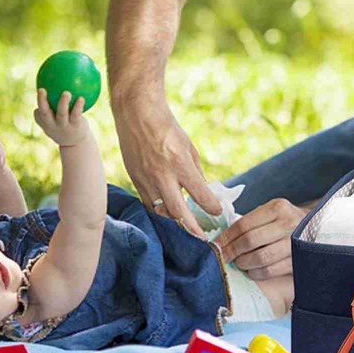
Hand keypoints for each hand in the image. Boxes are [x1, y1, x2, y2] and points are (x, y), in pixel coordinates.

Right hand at [34, 89, 89, 146]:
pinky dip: (78, 106)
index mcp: (46, 123)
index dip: (38, 104)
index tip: (40, 91)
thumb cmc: (65, 126)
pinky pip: (76, 115)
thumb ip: (53, 105)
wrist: (76, 143)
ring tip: (66, 93)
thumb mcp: (57, 119)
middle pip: (45, 114)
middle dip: (42, 102)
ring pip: (61, 114)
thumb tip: (55, 84)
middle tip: (42, 89)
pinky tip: (81, 98)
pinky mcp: (75, 126)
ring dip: (63, 103)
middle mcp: (53, 125)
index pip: (38, 115)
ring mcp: (64, 126)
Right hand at [113, 100, 220, 237]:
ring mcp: (145, 179)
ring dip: (174, 221)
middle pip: (177, 212)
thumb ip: (195, 172)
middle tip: (202, 238)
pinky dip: (159, 210)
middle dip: (191, 228)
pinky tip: (167, 213)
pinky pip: (148, 202)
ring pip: (160, 211)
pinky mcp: (134, 180)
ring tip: (186, 228)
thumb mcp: (189, 148)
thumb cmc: (167, 128)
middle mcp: (162, 175)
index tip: (218, 212)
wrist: (137, 114)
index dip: (212, 206)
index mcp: (179, 164)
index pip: (200, 194)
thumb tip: (203, 193)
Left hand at [214, 198, 305, 279]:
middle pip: (250, 240)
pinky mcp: (299, 259)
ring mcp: (295, 242)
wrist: (318, 229)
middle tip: (222, 258)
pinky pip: (271, 270)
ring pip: (260, 257)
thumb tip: (220, 238)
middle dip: (231, 251)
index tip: (214, 246)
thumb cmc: (285, 222)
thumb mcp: (271, 213)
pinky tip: (252, 271)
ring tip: (238, 263)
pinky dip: (257, 273)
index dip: (226, 237)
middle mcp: (288, 222)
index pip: (244, 224)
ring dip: (244, 263)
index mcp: (277, 207)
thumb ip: (250, 221)